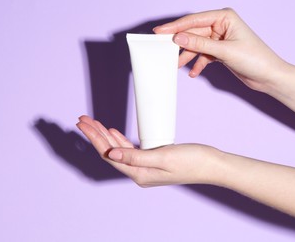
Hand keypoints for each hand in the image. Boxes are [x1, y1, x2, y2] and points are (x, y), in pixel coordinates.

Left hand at [76, 115, 225, 186]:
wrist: (211, 164)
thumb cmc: (191, 160)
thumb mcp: (162, 156)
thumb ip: (135, 157)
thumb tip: (110, 155)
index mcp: (139, 174)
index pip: (109, 155)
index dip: (94, 139)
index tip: (84, 125)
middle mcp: (139, 172)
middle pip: (111, 152)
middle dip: (95, 135)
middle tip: (82, 120)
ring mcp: (145, 167)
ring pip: (118, 149)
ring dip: (105, 136)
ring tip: (93, 123)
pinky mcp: (152, 159)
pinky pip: (130, 149)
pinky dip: (119, 139)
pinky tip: (113, 132)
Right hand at [154, 8, 286, 92]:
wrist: (269, 76)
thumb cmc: (255, 59)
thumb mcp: (224, 51)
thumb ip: (199, 44)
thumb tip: (178, 38)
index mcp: (224, 17)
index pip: (194, 20)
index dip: (175, 27)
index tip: (159, 32)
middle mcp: (221, 25)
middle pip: (193, 33)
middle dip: (181, 44)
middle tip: (164, 50)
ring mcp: (220, 38)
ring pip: (197, 45)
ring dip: (188, 56)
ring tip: (177, 66)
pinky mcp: (220, 51)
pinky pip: (203, 55)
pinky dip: (198, 63)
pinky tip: (193, 72)